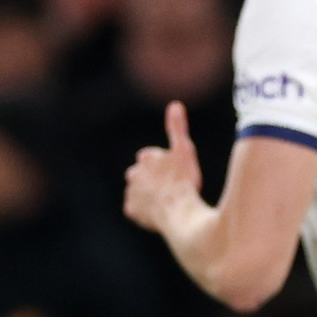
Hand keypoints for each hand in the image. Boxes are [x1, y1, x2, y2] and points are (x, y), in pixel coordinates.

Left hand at [124, 101, 202, 232]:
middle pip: (144, 173)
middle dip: (154, 177)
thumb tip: (174, 104)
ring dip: (150, 192)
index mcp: (145, 157)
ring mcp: (131, 193)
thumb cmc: (184, 179)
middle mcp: (133, 173)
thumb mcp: (185, 149)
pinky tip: (160, 209)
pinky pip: (138, 207)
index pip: (153, 157)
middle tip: (173, 184)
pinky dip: (146, 208)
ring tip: (169, 198)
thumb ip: (177, 127)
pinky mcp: (131, 210)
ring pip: (141, 189)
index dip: (167, 164)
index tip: (177, 171)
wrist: (178, 212)